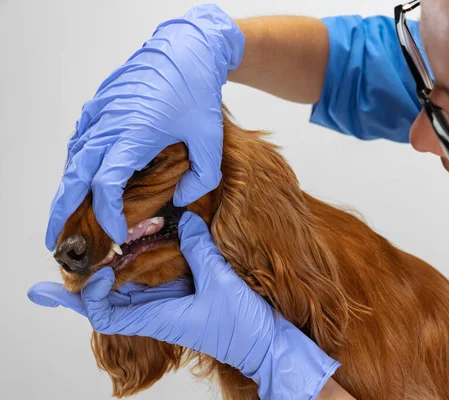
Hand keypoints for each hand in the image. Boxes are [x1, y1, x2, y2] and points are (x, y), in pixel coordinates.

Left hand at [29, 212, 339, 398]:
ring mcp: (170, 305)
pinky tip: (139, 248)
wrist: (265, 343)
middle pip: (109, 302)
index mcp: (159, 317)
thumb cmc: (242, 326)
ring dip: (113, 272)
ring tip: (97, 250)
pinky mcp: (185, 297)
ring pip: (129, 290)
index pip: (105, 314)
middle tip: (68, 264)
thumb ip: (199, 249)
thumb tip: (184, 219)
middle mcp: (158, 312)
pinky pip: (154, 282)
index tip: (97, 270)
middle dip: (87, 284)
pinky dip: (141, 267)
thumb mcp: (219, 283)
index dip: (90, 295)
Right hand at [45, 4, 244, 248]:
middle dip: (62, 210)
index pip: (107, 185)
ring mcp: (100, 112)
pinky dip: (75, 162)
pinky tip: (79, 178)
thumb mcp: (210, 139)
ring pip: (74, 157)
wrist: (185, 50)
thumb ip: (201, 177)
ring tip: (64, 214)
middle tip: (54, 238)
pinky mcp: (100, 104)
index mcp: (134, 134)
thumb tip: (178, 200)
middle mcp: (110, 124)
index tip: (120, 232)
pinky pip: (80, 139)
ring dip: (67, 187)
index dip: (109, 215)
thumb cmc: (196, 90)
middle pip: (75, 175)